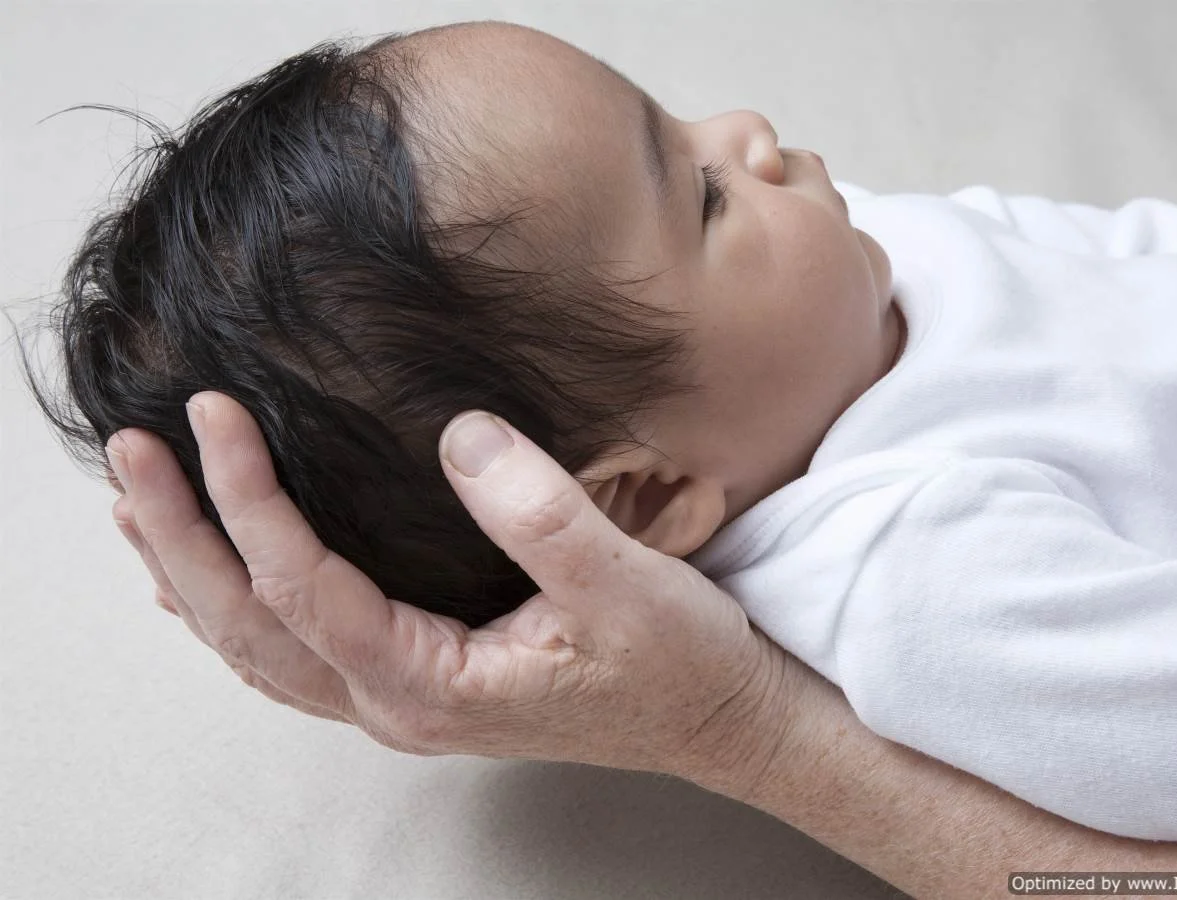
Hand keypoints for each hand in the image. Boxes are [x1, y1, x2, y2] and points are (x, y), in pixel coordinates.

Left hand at [106, 391, 788, 783]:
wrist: (716, 721)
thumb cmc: (674, 665)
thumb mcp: (621, 583)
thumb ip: (538, 511)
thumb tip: (460, 436)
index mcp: (433, 683)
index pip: (304, 589)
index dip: (249, 502)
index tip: (216, 418)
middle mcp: (398, 705)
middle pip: (250, 627)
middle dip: (183, 537)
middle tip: (132, 454)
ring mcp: (403, 703)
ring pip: (262, 650)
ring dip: (196, 576)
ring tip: (142, 510)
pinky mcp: (421, 683)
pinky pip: (298, 655)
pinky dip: (241, 610)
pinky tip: (220, 581)